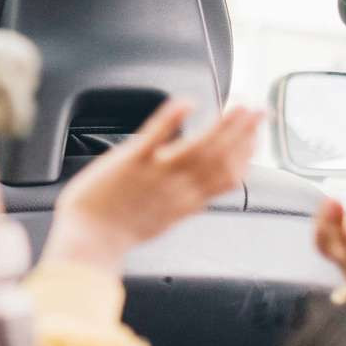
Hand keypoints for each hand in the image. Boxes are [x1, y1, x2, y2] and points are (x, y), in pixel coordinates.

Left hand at [40, 100, 261, 274]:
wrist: (87, 243)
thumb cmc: (114, 233)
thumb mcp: (159, 222)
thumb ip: (180, 204)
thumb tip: (196, 195)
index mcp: (186, 204)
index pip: (228, 178)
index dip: (246, 154)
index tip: (255, 136)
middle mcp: (178, 189)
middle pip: (221, 159)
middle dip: (244, 132)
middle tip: (259, 110)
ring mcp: (155, 175)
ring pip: (199, 148)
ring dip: (223, 125)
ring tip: (240, 106)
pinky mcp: (130, 163)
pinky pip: (155, 137)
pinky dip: (172, 119)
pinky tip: (187, 102)